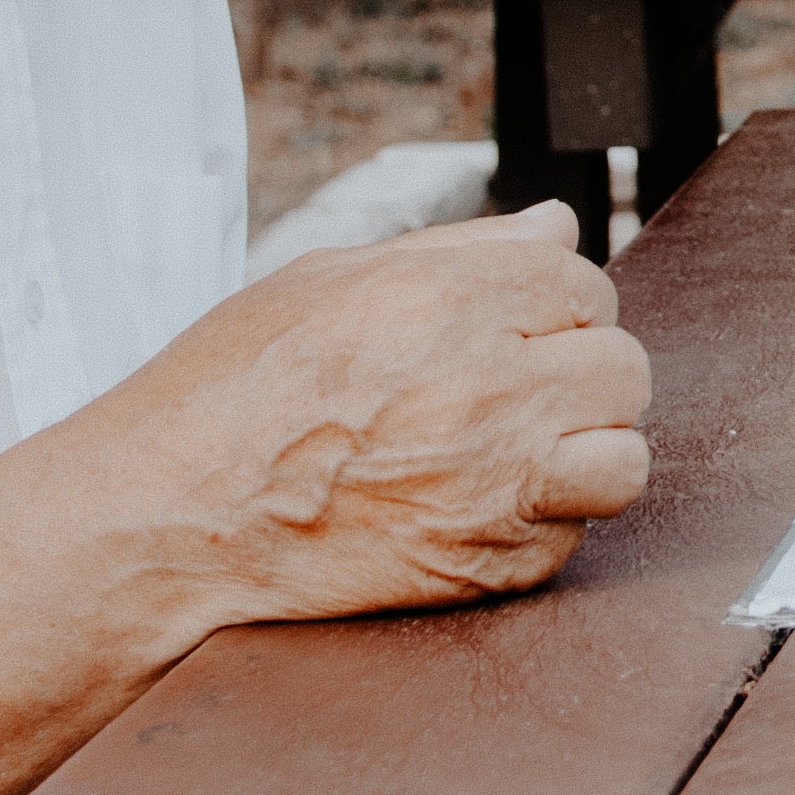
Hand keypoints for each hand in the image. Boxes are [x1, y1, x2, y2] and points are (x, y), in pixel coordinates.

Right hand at [84, 205, 653, 619]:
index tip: (510, 330)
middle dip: (577, 373)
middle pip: (621, 366)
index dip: (551, 306)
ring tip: (523, 454)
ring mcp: (495, 483)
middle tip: (515, 392)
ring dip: (587, 451)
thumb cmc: (227, 394)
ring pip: (626, 455)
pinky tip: (479, 509)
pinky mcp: (488, 564)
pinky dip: (544, 525)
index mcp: (448, 301)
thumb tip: (555, 229)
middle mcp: (487, 387)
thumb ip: (459, 251)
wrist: (168, 523)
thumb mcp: (327, 282)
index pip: (584, 282)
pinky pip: (575, 536)